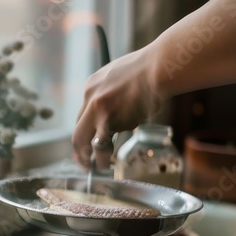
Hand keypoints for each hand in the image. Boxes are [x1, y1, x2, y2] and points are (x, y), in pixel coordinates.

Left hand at [72, 47, 164, 168]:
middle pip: (77, 129)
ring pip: (83, 140)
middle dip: (80, 149)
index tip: (92, 142)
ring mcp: (96, 108)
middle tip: (86, 162)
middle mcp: (89, 97)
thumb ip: (115, 94)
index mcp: (91, 86)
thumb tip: (120, 109)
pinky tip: (107, 163)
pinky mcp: (107, 119)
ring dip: (88, 157)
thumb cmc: (151, 72)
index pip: (83, 115)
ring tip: (98, 167)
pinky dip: (103, 157)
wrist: (158, 69)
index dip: (88, 132)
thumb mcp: (122, 78)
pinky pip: (101, 143)